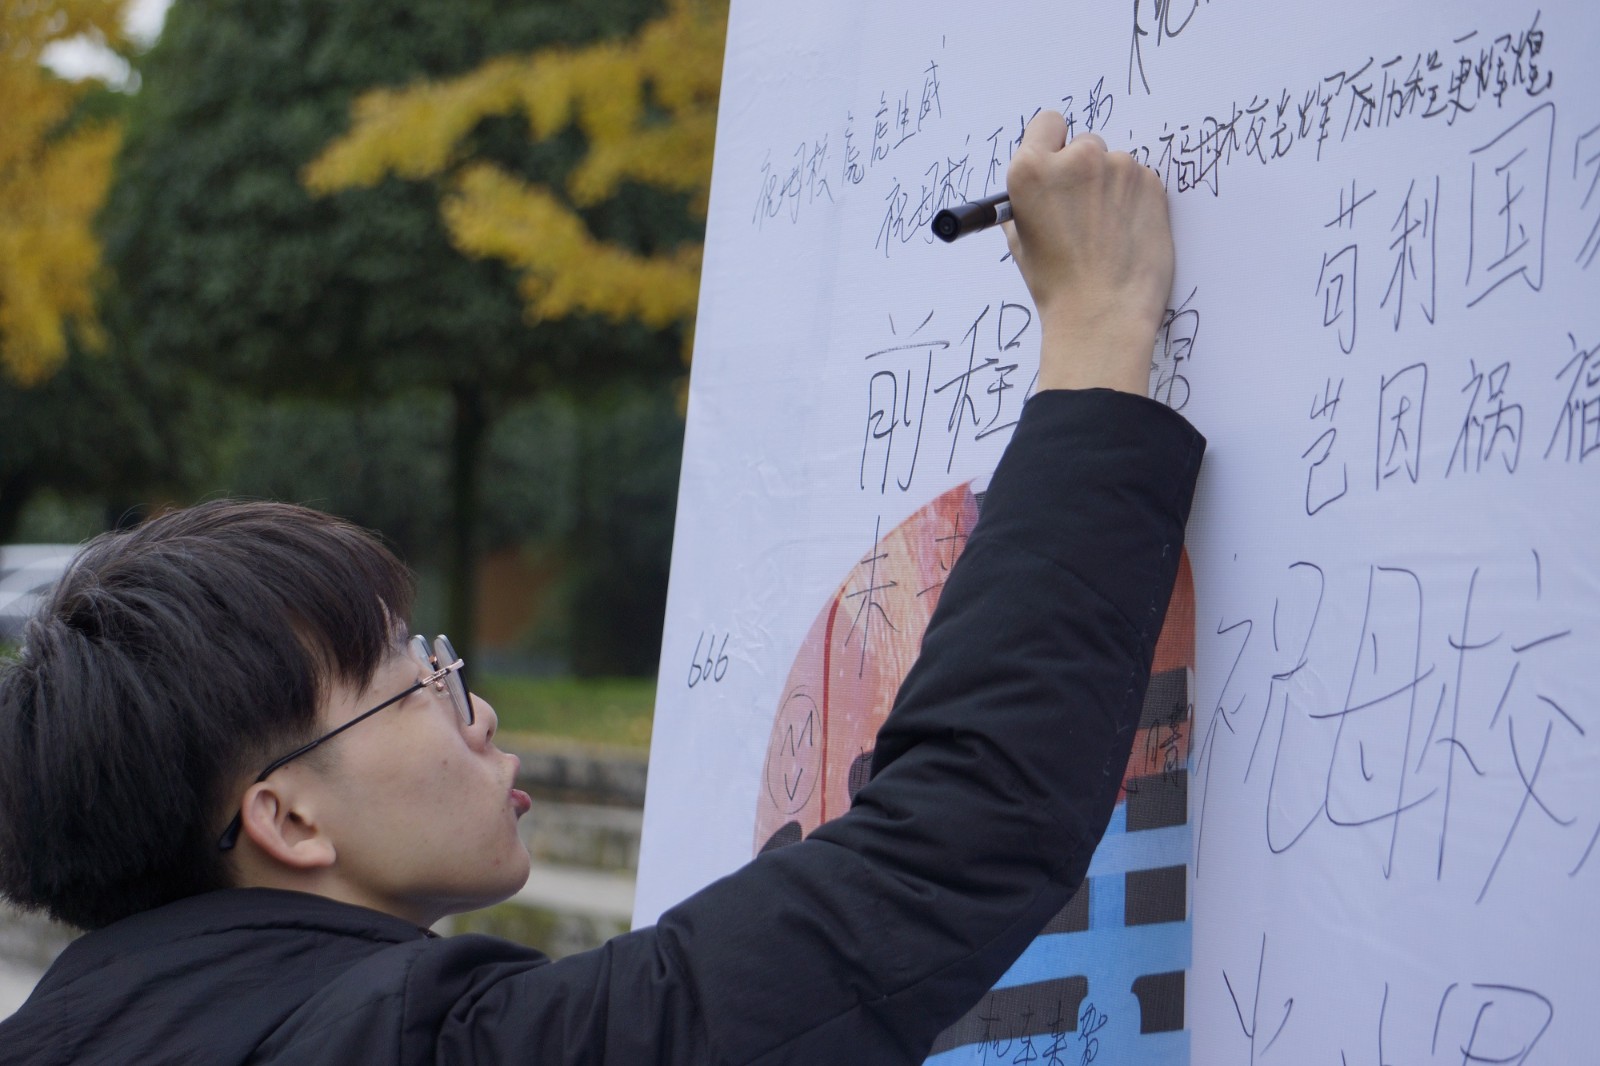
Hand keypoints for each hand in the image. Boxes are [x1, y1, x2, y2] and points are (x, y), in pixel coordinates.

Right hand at [1003, 112, 1173, 395]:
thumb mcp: (1020, 241)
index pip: (1047, 123)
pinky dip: (1135, 201)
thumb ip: (1025, 202)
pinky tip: (1125, 234)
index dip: (1052, 147)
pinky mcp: (1151, 183)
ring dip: (1111, 188)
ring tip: (1105, 232)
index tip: (1057, 167)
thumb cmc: (1057, 285)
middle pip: (1084, 144)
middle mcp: (1076, 159)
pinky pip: (1140, 181)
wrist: (1103, 314)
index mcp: (1031, 169)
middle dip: (1083, 171)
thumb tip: (1036, 188)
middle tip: (1082, 212)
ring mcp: (1119, 168)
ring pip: (1115, 165)